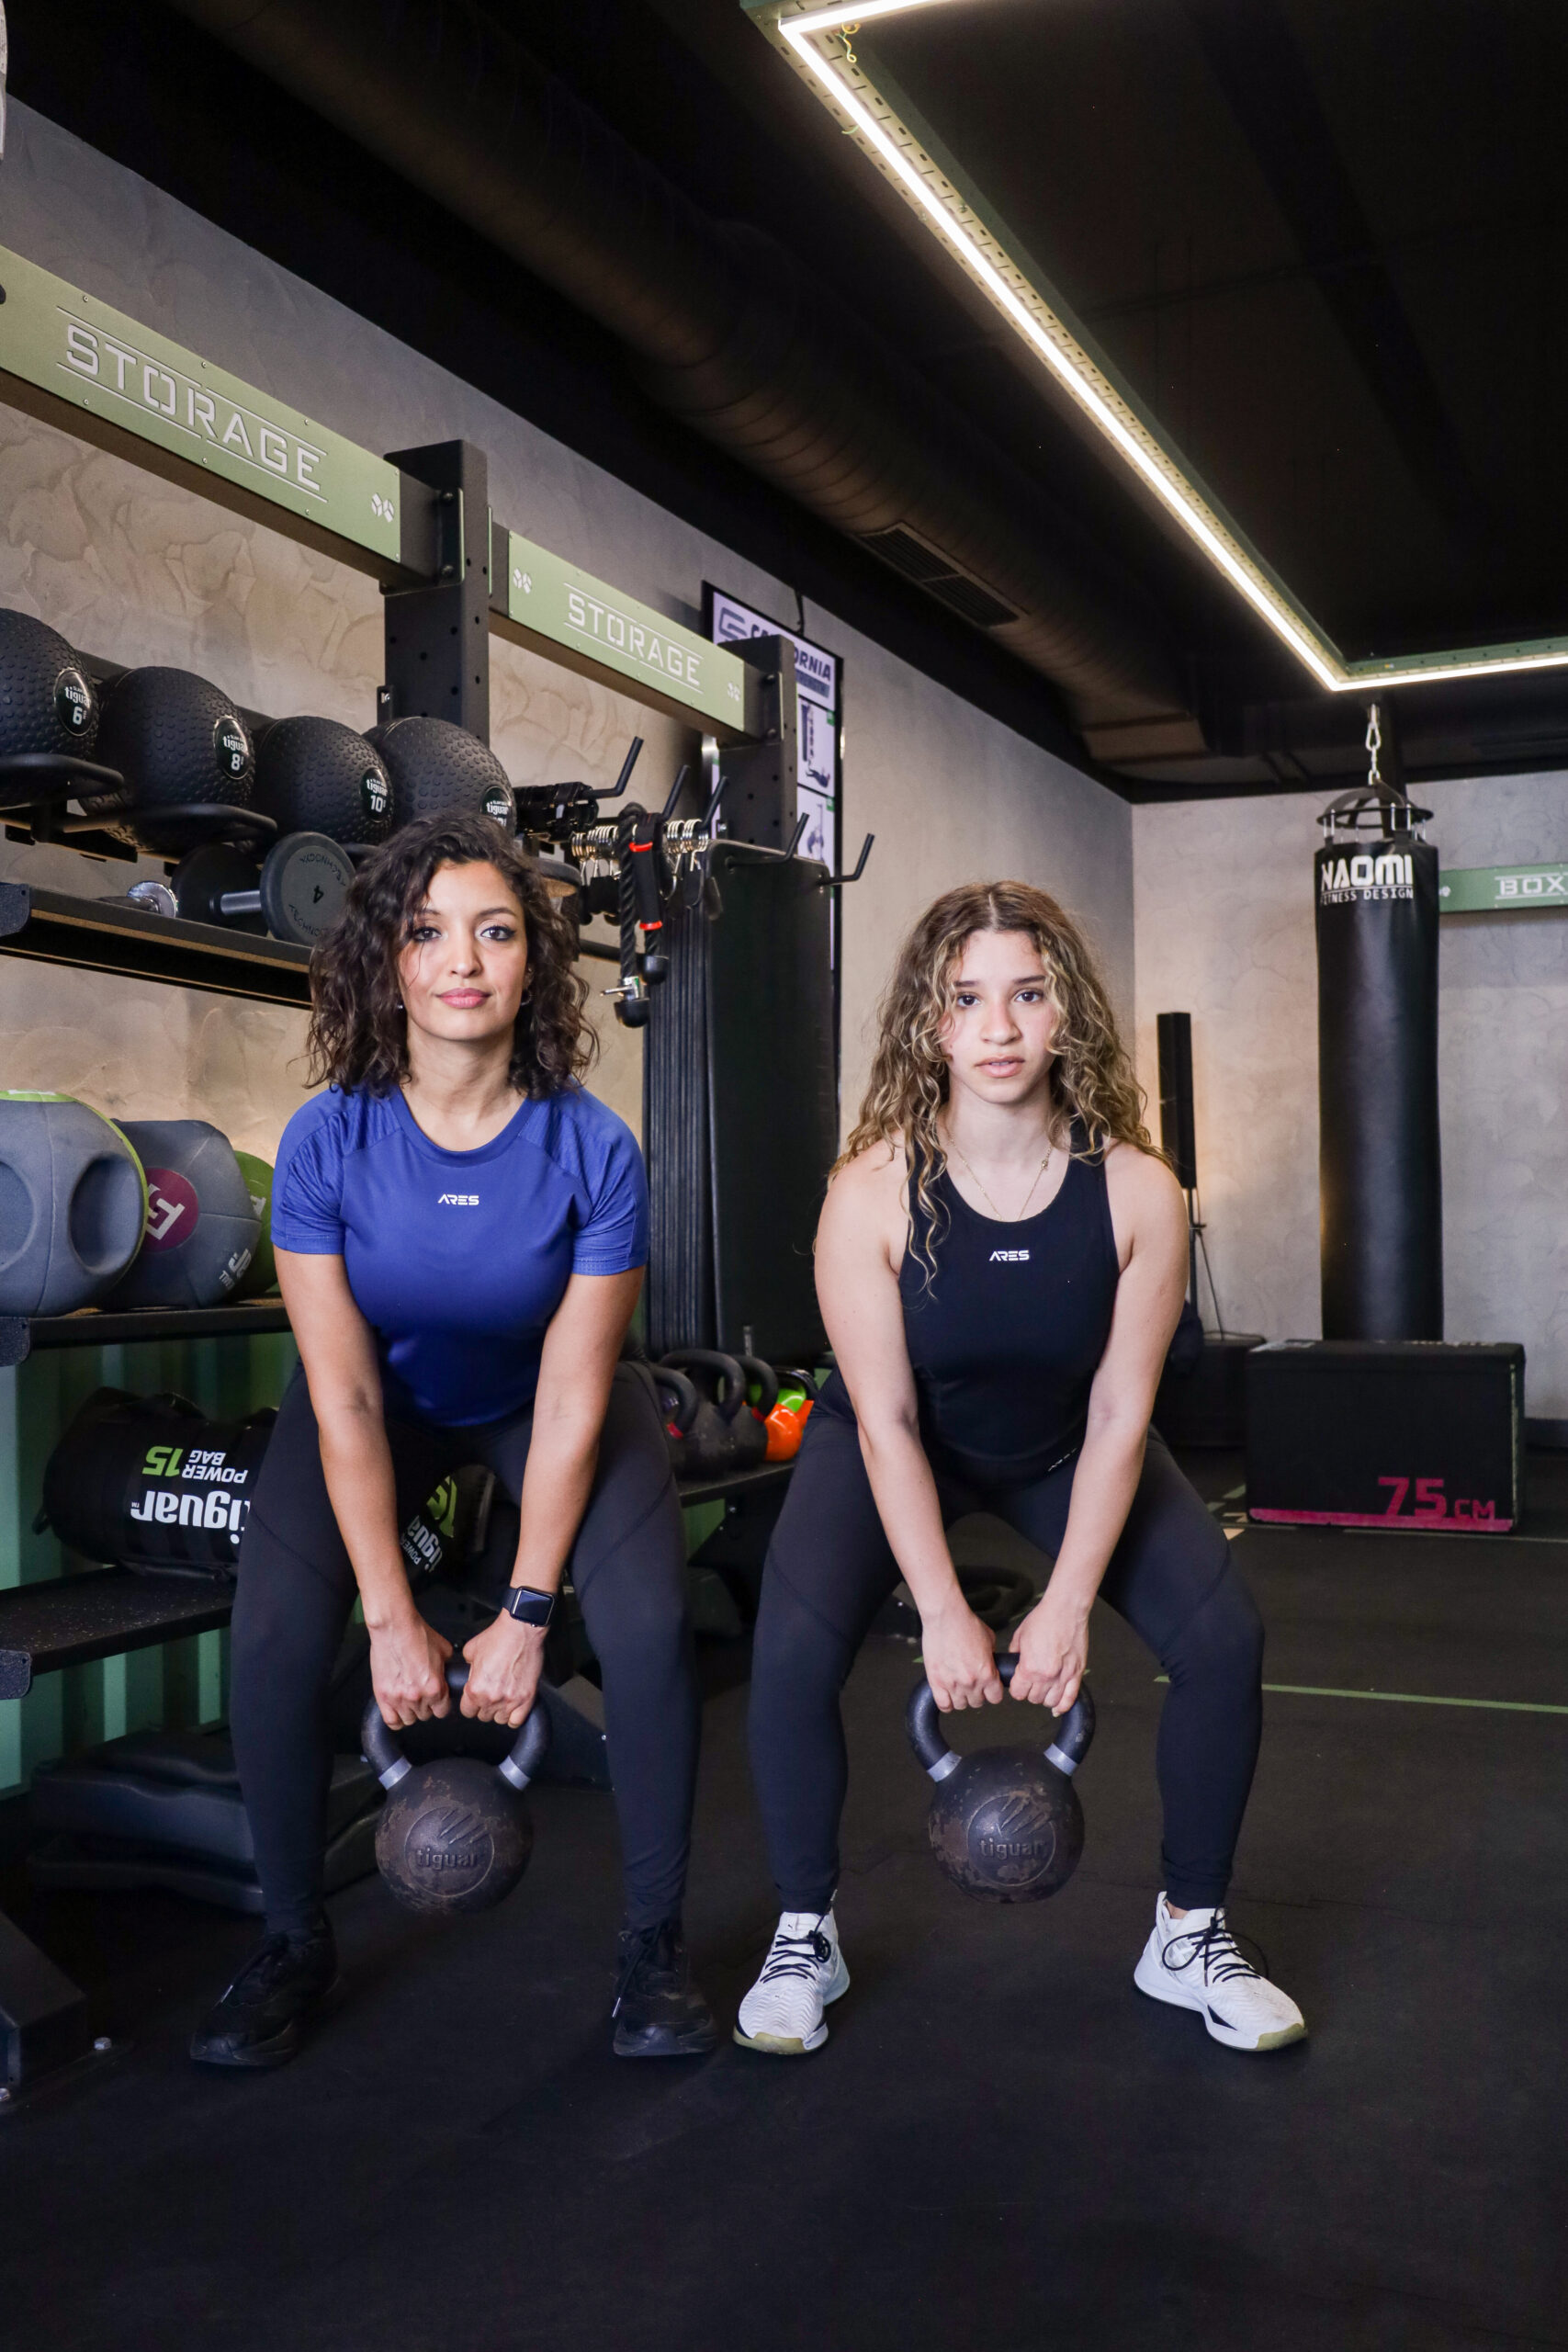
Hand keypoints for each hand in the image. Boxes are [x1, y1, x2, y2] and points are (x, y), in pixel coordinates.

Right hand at [369, 1612, 451, 1730]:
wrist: (395, 1626)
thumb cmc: (416, 1634)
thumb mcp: (444, 1650)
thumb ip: (447, 1667)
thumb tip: (448, 1674)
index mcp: (435, 1687)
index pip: (442, 1712)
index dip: (440, 1705)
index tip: (437, 1700)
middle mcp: (418, 1696)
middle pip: (425, 1716)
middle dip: (425, 1706)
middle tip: (420, 1692)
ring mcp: (399, 1698)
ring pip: (409, 1719)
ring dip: (410, 1711)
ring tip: (408, 1697)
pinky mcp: (383, 1696)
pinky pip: (391, 1721)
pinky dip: (395, 1718)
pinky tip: (397, 1709)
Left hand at [460, 1613, 545, 1729]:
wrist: (521, 1630)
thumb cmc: (499, 1637)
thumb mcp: (471, 1650)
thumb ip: (467, 1668)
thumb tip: (469, 1675)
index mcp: (475, 1688)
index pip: (467, 1711)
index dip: (470, 1704)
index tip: (475, 1698)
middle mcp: (491, 1697)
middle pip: (484, 1716)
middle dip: (485, 1706)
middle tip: (491, 1692)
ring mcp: (510, 1700)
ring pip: (500, 1720)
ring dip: (500, 1711)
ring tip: (503, 1697)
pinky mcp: (527, 1698)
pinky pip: (517, 1721)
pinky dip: (515, 1716)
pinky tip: (513, 1706)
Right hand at [921, 1597, 1003, 1711]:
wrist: (945, 1616)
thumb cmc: (966, 1624)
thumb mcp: (990, 1640)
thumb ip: (992, 1658)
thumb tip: (991, 1665)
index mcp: (987, 1673)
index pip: (995, 1698)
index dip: (993, 1693)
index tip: (989, 1688)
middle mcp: (971, 1682)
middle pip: (978, 1703)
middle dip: (977, 1694)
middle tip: (972, 1683)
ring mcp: (952, 1683)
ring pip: (961, 1705)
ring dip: (961, 1697)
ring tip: (959, 1686)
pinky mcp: (936, 1681)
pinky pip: (943, 1704)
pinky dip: (946, 1702)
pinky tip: (947, 1694)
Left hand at [1009, 1591, 1088, 1712]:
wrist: (1065, 1609)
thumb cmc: (1044, 1619)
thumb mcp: (1020, 1636)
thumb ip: (1015, 1654)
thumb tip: (1013, 1665)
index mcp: (1030, 1668)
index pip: (1018, 1693)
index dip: (1017, 1689)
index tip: (1018, 1685)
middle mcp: (1046, 1676)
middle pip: (1034, 1699)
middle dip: (1030, 1693)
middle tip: (1031, 1684)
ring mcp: (1063, 1676)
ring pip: (1051, 1701)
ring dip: (1045, 1698)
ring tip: (1044, 1689)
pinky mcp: (1077, 1673)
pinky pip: (1070, 1698)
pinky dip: (1063, 1706)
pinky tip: (1058, 1707)